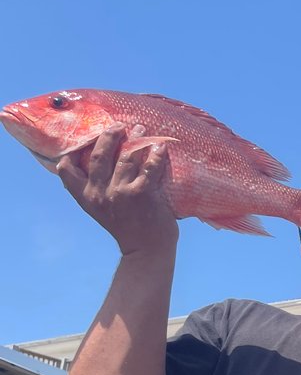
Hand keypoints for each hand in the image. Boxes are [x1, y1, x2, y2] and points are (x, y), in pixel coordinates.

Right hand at [54, 125, 177, 255]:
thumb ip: (96, 189)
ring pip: (125, 157)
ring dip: (134, 139)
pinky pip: (149, 167)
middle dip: (108, 136)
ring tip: (141, 129)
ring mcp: (120, 193)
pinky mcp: (142, 194)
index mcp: (86, 196)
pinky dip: (155, 154)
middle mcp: (99, 193)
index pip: (66, 170)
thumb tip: (95, 160)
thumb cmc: (127, 226)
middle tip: (118, 125)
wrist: (147, 249)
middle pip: (98, 155)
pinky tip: (160, 146)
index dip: (71, 152)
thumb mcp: (102, 209)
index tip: (83, 137)